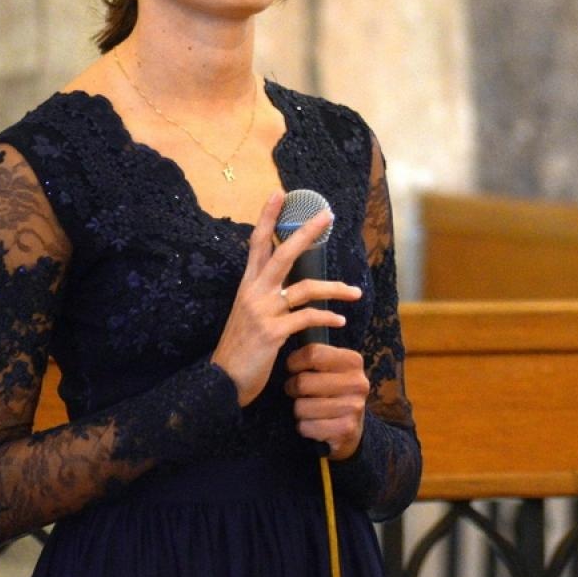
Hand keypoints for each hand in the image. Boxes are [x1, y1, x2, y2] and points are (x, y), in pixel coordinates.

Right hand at [210, 193, 361, 406]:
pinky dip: (327, 318)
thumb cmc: (240, 348)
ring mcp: (263, 312)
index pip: (257, 244)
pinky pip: (307, 318)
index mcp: (247, 286)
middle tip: (327, 215)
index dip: (266, 218)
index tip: (278, 194)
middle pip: (282, 254)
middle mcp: (253, 293)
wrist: (222, 382)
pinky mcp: (273, 333)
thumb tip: (288, 285)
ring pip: (305, 288)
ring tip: (355, 292)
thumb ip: (265, 296)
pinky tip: (340, 321)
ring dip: (335, 289)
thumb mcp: (248, 315)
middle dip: (305, 233)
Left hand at [285, 343, 369, 458]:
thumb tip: (292, 328)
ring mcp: (354, 407)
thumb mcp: (331, 367)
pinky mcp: (346, 429)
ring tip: (308, 408)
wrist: (350, 428)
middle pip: (303, 381)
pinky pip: (306, 426)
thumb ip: (316, 353)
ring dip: (298, 410)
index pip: (313, 353)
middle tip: (298, 391)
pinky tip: (315, 424)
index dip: (294, 362)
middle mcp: (358, 382)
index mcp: (353, 361)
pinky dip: (304, 427)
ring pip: (301, 407)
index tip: (293, 368)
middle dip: (293, 388)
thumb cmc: (332, 390)